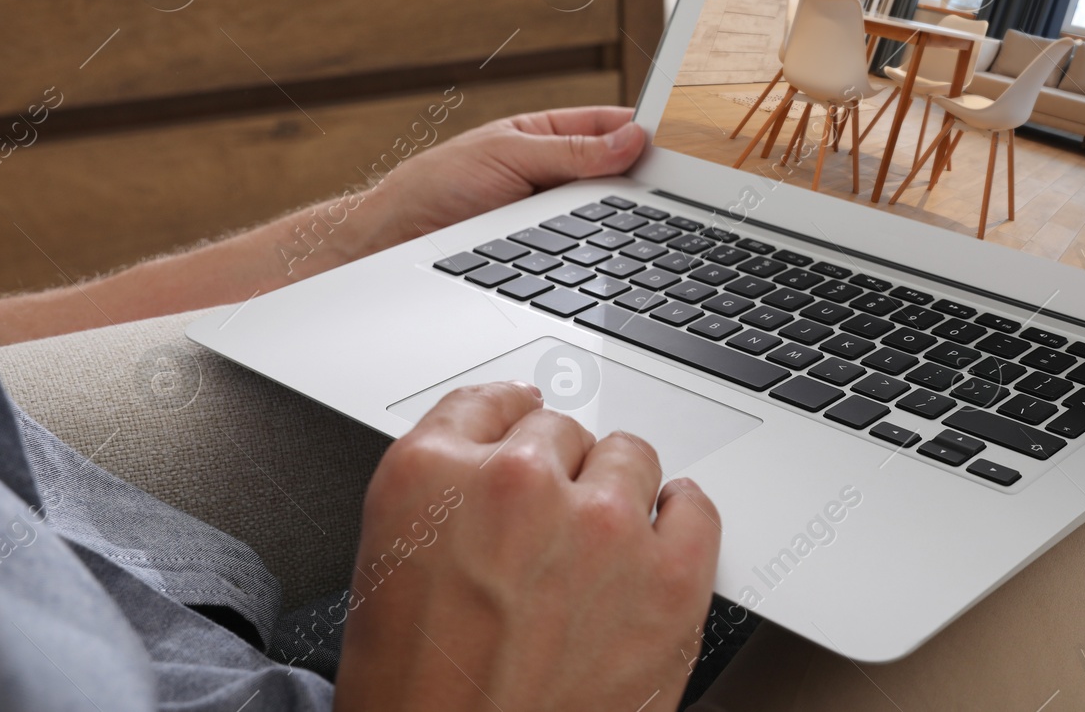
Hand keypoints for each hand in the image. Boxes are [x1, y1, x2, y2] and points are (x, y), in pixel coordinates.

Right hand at [334, 381, 720, 711]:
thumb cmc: (418, 699)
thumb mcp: (389, 565)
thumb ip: (443, 486)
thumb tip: (499, 431)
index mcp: (429, 477)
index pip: (487, 403)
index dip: (508, 422)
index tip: (522, 428)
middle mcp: (517, 484)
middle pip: (561, 431)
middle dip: (558, 473)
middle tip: (550, 528)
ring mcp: (602, 526)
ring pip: (629, 456)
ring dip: (617, 491)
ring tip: (599, 546)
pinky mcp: (670, 577)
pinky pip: (695, 507)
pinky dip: (681, 517)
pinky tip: (661, 540)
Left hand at [365, 105, 645, 253]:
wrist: (395, 242)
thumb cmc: (437, 186)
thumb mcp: (508, 154)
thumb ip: (571, 151)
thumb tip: (630, 139)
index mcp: (545, 135)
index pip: (606, 127)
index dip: (639, 131)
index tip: (671, 140)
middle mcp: (553, 174)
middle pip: (615, 173)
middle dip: (639, 178)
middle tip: (668, 185)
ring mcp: (552, 216)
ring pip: (605, 215)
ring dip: (621, 218)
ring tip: (644, 218)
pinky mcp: (546, 252)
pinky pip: (585, 251)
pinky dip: (602, 251)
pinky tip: (617, 250)